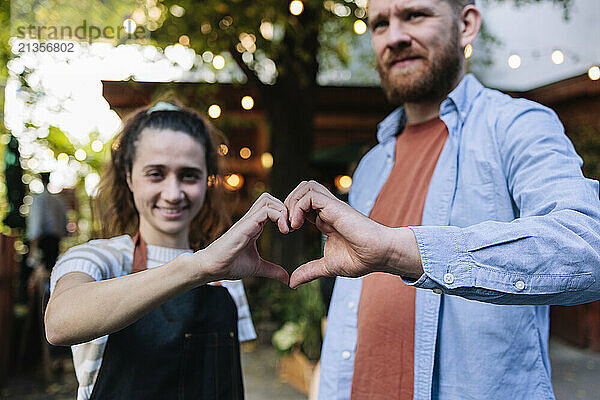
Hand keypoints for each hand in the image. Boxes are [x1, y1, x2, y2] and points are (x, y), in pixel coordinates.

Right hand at [198, 193, 289, 284]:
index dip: (285, 215)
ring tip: (288, 228)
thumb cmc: (230, 265)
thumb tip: (287, 279)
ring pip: (268, 199)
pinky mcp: (246, 224)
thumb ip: (272, 270)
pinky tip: (284, 231)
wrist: (212, 267)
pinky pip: (266, 210)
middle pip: (270, 198)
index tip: (292, 231)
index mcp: (255, 225)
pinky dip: (279, 216)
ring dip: (283, 210)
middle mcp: (251, 220)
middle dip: (285, 208)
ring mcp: (248, 220)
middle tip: (292, 227)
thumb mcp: (257, 267)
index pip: (271, 207)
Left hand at [284, 181, 421, 288]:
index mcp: (325, 219)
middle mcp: (328, 209)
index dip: (290, 213)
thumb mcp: (327, 267)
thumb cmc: (361, 259)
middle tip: (285, 226)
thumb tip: (292, 283)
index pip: (303, 204)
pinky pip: (311, 194)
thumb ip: (309, 271)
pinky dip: (298, 206)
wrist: (380, 255)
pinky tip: (297, 224)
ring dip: (292, 202)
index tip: (286, 231)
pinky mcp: (335, 206)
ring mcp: (332, 206)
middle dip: (288, 203)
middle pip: (302, 189)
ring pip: (307, 186)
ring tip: (291, 224)